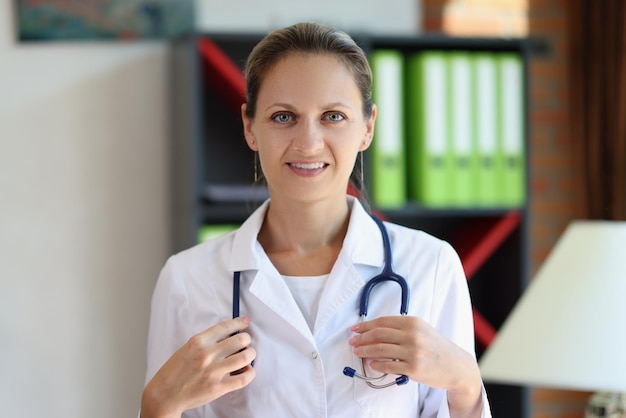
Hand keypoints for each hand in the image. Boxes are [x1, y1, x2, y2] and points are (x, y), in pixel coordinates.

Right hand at [141, 317, 255, 417]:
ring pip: (246, 356)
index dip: (239, 322)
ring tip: (247, 356)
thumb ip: (207, 341)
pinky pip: (244, 377)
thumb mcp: (188, 348)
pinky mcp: (219, 387)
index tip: (246, 321)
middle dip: (247, 339)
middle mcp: (208, 354)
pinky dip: (250, 372)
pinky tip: (246, 371)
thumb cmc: (175, 371)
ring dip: (250, 354)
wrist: (165, 394)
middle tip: (245, 343)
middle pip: (241, 340)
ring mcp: (214, 371)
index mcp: (199, 341)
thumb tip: (230, 335)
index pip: (226, 326)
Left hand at [349, 316, 482, 415]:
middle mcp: (412, 335)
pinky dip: (376, 365)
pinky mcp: (413, 369)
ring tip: (357, 352)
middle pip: (378, 334)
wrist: (456, 366)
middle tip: (352, 341)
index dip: (365, 325)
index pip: (382, 322)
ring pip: (380, 350)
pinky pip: (388, 366)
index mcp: (413, 322)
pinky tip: (371, 364)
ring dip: (364, 350)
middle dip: (361, 337)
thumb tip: (375, 330)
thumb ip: (402, 328)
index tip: (355, 328)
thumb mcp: (422, 330)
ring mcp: (413, 352)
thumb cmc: (437, 347)